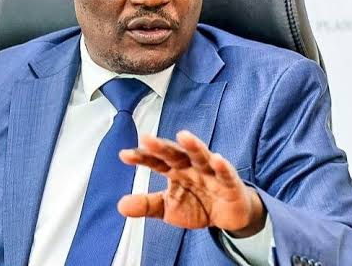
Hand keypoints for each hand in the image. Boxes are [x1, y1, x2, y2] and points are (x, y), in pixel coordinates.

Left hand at [118, 130, 266, 237]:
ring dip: (193, 146)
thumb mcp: (169, 208)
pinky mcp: (230, 182)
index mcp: (175, 170)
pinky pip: (225, 174)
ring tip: (183, 136)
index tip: (124, 155)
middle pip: (175, 154)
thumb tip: (121, 206)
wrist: (228, 216)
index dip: (142, 157)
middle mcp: (191, 167)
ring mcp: (211, 172)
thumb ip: (147, 205)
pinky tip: (217, 160)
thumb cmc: (198, 205)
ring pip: (201, 156)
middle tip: (146, 139)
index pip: (156, 161)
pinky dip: (222, 167)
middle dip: (161, 147)